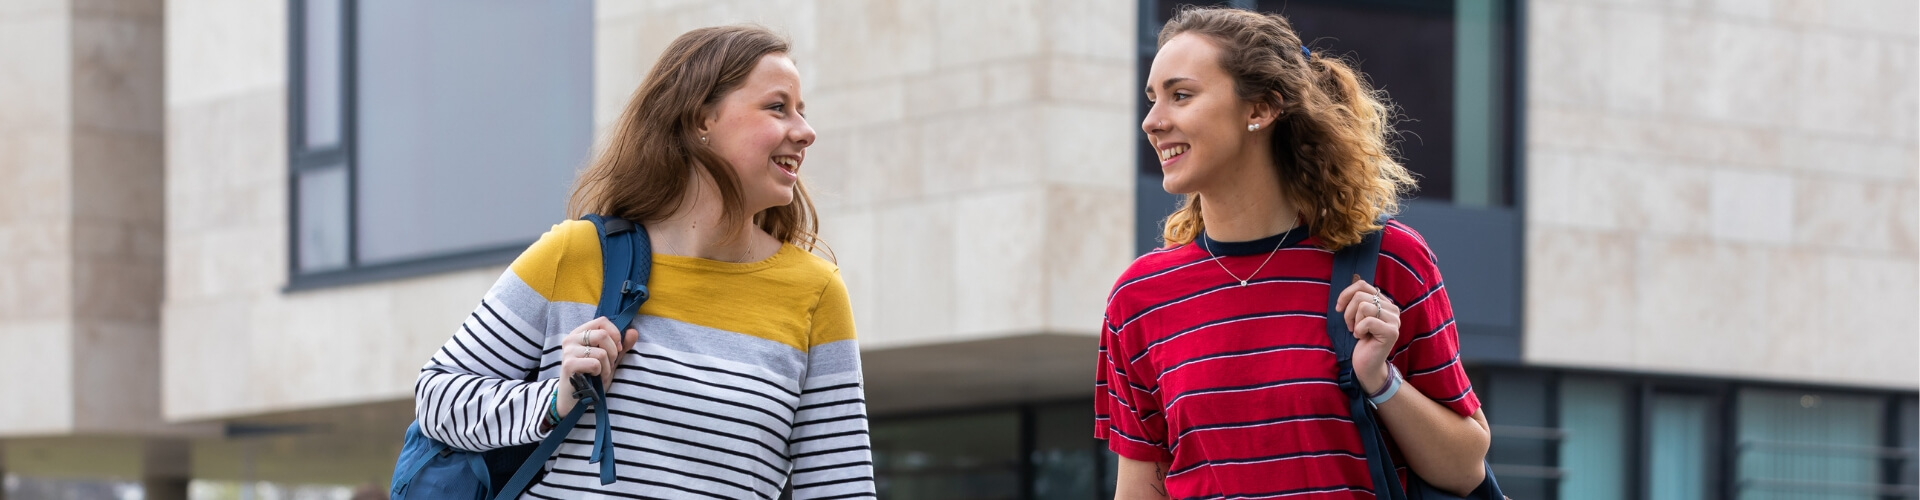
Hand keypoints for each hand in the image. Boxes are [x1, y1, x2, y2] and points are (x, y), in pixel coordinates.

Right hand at [554, 317, 637, 417]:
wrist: (576, 399)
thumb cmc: (592, 377)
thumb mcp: (609, 360)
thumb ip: (621, 346)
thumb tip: (634, 332)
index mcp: (579, 333)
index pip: (602, 321)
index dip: (615, 334)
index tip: (617, 349)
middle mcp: (571, 339)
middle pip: (603, 335)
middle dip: (613, 353)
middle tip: (608, 365)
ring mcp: (568, 351)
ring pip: (602, 352)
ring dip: (607, 367)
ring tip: (600, 375)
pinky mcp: (568, 365)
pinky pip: (595, 364)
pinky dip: (600, 374)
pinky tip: (593, 379)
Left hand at [1335, 276, 1399, 393]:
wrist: (1366, 365)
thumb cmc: (1360, 340)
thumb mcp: (1357, 316)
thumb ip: (1358, 298)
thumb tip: (1354, 276)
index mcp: (1385, 302)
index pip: (1363, 285)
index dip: (1346, 293)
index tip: (1339, 308)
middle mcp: (1393, 308)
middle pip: (1361, 295)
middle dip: (1348, 312)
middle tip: (1350, 326)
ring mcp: (1394, 320)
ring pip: (1363, 306)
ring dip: (1354, 321)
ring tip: (1357, 332)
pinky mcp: (1391, 331)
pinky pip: (1367, 321)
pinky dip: (1359, 330)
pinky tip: (1362, 338)